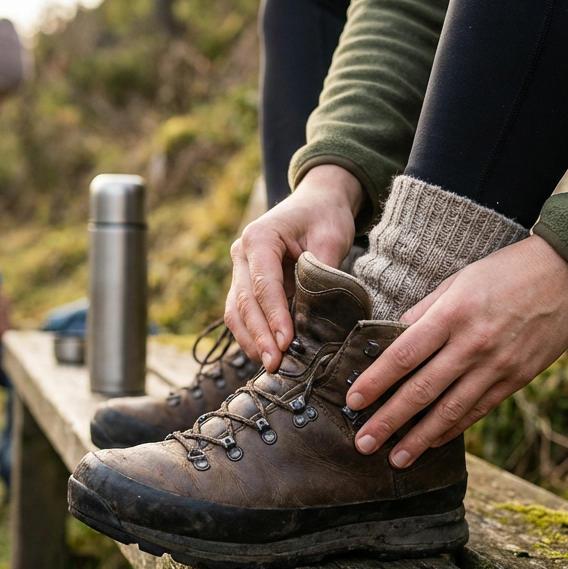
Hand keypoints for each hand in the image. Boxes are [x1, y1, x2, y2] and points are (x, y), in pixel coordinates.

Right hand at [225, 165, 362, 371]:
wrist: (316, 202)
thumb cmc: (325, 216)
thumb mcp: (331, 238)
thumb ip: (321, 274)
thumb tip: (317, 318)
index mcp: (258, 237)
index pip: (263, 284)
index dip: (274, 316)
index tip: (286, 342)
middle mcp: (241, 254)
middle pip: (244, 302)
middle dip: (259, 336)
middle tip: (276, 363)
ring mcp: (240, 270)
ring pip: (236, 312)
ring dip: (251, 341)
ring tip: (271, 366)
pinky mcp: (246, 284)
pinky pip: (243, 314)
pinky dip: (253, 335)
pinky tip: (267, 354)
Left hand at [347, 235, 567, 467]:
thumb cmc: (506, 272)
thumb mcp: (458, 280)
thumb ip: (425, 312)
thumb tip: (392, 337)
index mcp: (452, 314)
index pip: (403, 354)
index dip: (376, 381)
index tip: (352, 400)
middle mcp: (473, 344)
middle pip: (422, 390)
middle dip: (389, 420)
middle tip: (363, 443)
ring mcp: (497, 365)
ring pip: (450, 410)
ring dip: (419, 438)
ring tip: (395, 459)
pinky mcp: (517, 379)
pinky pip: (478, 410)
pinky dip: (453, 429)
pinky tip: (432, 442)